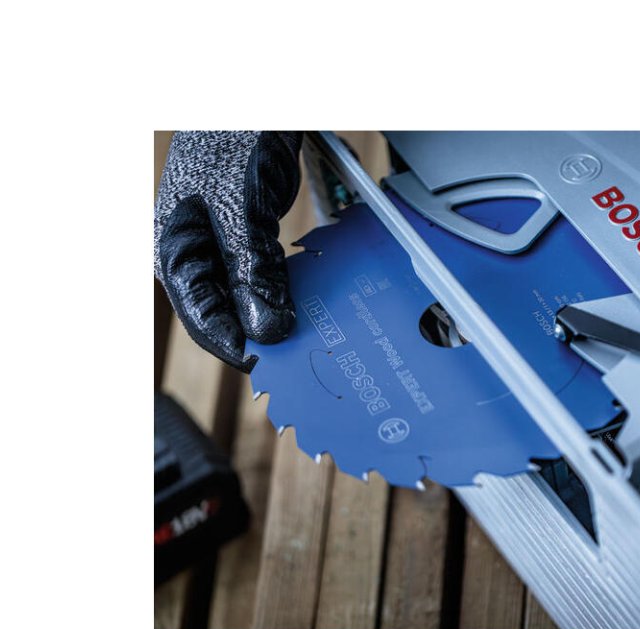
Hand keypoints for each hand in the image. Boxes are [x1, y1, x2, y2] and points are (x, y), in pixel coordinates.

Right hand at [154, 131, 303, 370]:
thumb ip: (251, 268)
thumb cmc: (234, 136)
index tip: (277, 370)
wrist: (261, 98)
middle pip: (229, 314)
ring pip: (252, 297)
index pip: (204, 320)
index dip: (238, 348)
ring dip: (282, 312)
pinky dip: (291, 287)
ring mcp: (224, 245)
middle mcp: (196, 254)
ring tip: (317, 334)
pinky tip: (316, 299)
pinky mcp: (251, 235)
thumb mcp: (240, 206)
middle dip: (265, 334)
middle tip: (307, 357)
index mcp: (174, 250)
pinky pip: (270, 274)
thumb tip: (265, 330)